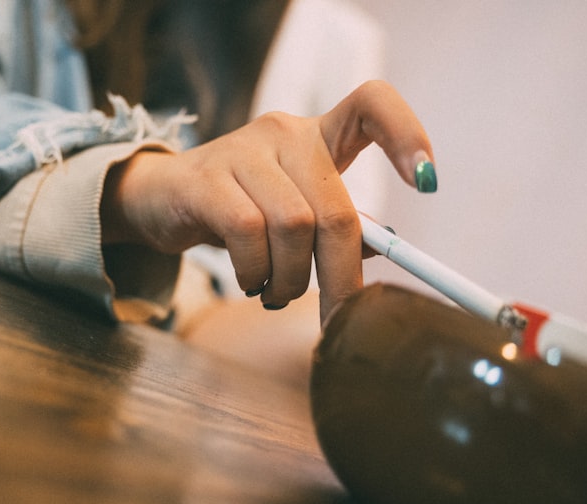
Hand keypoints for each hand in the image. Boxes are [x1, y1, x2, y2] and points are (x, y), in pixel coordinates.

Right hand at [101, 80, 434, 322]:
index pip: (371, 104)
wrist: (159, 200)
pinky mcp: (205, 179)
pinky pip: (248, 233)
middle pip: (335, 209)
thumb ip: (332, 228)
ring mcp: (242, 152)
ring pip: (294, 225)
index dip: (406, 134)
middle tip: (337, 316)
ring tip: (276, 293)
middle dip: (341, 276)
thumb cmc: (235, 209)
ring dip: (291, 279)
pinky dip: (256, 271)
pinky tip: (251, 281)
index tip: (427, 182)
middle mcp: (284, 133)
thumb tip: (375, 257)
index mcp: (316, 136)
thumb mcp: (290, 212)